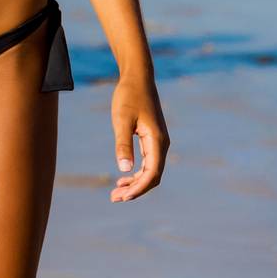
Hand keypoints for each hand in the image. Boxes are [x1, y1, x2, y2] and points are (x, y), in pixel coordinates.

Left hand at [109, 71, 169, 201]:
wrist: (137, 79)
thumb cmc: (128, 97)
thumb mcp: (121, 120)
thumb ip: (123, 144)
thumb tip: (124, 169)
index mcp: (157, 141)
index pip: (152, 173)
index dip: (139, 188)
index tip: (122, 196)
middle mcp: (161, 144)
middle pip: (152, 176)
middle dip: (136, 190)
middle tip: (114, 198)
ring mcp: (158, 142)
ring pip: (150, 171)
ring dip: (135, 183)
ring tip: (116, 192)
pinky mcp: (152, 139)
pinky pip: (148, 162)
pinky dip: (137, 172)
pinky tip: (123, 176)